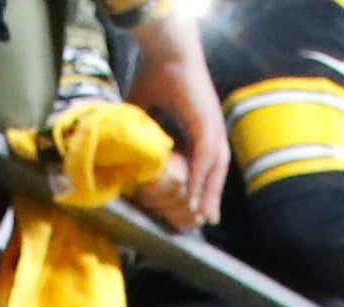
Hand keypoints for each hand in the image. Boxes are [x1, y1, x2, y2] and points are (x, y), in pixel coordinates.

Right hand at [125, 21, 228, 227]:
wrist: (164, 50)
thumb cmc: (154, 73)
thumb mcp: (144, 109)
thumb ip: (142, 129)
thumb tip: (127, 145)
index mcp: (201, 126)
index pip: (206, 162)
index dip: (202, 183)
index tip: (195, 204)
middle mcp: (212, 128)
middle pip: (216, 170)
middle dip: (211, 195)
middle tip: (204, 219)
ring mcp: (213, 126)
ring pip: (215, 168)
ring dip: (209, 193)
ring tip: (201, 216)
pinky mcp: (208, 123)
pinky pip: (207, 157)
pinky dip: (202, 178)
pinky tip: (195, 196)